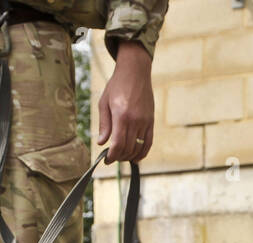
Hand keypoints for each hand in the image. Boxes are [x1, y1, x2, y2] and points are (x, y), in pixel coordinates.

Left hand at [97, 40, 153, 162]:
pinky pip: (148, 142)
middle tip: (112, 157)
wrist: (135, 72)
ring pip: (138, 148)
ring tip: (121, 156)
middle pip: (128, 148)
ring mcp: (145, 121)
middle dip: (119, 157)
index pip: (118, 144)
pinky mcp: (151, 121)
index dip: (112, 156)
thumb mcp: (104, 102)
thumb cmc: (117, 85)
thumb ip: (104, 124)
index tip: (106, 160)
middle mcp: (135, 120)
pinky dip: (142, 153)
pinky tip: (135, 157)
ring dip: (129, 156)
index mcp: (121, 115)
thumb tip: (102, 143)